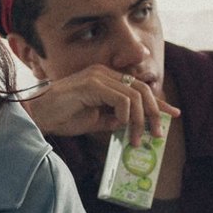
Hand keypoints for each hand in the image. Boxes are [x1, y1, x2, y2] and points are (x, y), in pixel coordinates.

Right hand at [21, 65, 178, 143]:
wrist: (38, 116)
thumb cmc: (62, 117)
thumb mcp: (96, 120)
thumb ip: (114, 119)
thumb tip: (133, 125)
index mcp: (105, 79)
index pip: (138, 88)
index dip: (157, 102)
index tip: (173, 114)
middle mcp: (104, 72)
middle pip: (142, 89)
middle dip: (154, 113)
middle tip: (157, 134)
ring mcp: (98, 76)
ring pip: (134, 95)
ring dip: (139, 120)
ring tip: (135, 139)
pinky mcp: (92, 83)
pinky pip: (121, 99)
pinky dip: (125, 115)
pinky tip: (118, 126)